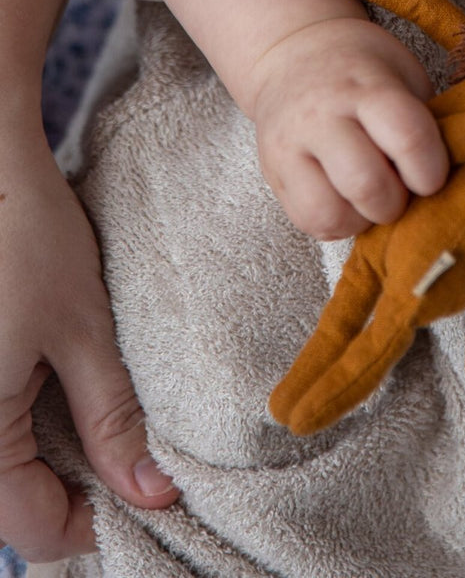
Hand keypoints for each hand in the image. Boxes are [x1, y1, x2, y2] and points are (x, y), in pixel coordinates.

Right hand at [0, 135, 177, 560]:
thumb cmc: (26, 234)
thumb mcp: (83, 329)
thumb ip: (112, 419)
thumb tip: (150, 492)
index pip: (34, 529)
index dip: (97, 521)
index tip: (152, 492)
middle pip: (9, 506)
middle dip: (71, 493)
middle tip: (134, 460)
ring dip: (45, 461)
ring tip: (103, 424)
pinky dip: (21, 427)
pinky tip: (59, 394)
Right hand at [250, 16, 448, 239]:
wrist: (293, 52)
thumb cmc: (362, 69)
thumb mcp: (401, 75)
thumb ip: (422, 122)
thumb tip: (452, 178)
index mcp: (365, 85)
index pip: (407, 136)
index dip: (431, 170)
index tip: (432, 175)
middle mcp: (322, 115)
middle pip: (366, 183)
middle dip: (396, 202)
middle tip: (400, 189)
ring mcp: (289, 145)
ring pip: (330, 212)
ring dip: (363, 219)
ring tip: (371, 197)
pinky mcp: (272, 172)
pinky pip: (308, 222)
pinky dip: (338, 224)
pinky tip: (347, 200)